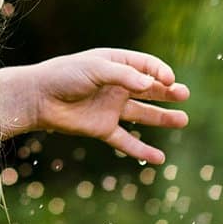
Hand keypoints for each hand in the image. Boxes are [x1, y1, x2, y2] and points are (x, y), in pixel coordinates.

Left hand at [30, 48, 189, 163]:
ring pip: (143, 114)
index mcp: (116, 64)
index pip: (146, 66)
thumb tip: (149, 84)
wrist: (38, 98)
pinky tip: (159, 159)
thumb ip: (123, 76)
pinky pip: (126, 141)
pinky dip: (142, 150)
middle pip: (149, 89)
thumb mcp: (95, 68)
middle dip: (168, 92)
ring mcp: (111, 108)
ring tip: (183, 120)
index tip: (169, 80)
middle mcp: (117, 86)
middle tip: (184, 94)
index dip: (160, 72)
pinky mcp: (103, 128)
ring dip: (163, 117)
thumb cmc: (64, 75)